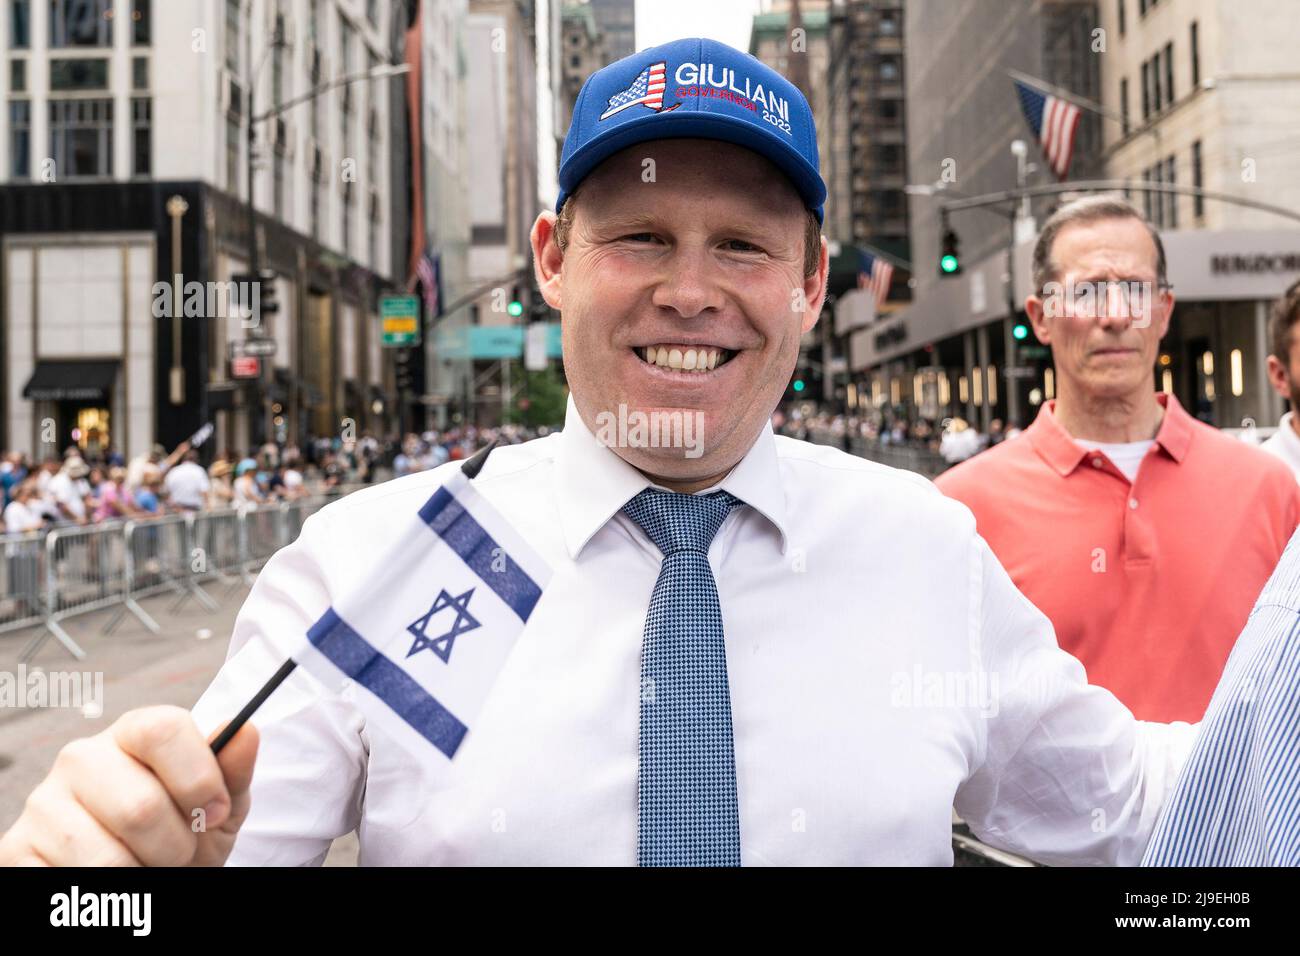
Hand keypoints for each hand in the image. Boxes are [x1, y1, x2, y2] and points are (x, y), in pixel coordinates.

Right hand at [0, 706, 258, 865]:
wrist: (149, 873)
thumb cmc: (186, 828)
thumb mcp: (221, 802)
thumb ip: (233, 769)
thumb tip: (246, 730)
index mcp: (133, 732)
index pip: (163, 728)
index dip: (198, 777)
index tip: (215, 811)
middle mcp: (81, 758)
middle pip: (140, 805)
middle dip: (175, 845)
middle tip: (179, 851)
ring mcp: (44, 803)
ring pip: (107, 858)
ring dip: (142, 875)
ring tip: (147, 865)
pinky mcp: (17, 850)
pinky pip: (71, 884)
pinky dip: (106, 895)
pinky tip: (110, 879)